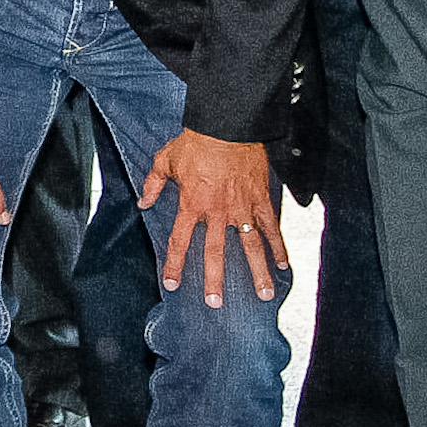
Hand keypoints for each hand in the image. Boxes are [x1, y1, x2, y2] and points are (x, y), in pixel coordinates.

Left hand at [139, 130, 286, 307]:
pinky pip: (271, 227)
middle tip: (216, 303)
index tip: (172, 284)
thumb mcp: (165, 159)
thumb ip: (153, 184)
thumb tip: (142, 201)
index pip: (179, 241)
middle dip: (214, 280)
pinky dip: (278, 246)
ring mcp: (241, 207)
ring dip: (256, 272)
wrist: (227, 123)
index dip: (174, 264)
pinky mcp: (261, 199)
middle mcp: (216, 211)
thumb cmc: (196, 141)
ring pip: (250, 246)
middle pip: (215, 252)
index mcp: (191, 204)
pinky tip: (284, 265)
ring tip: (262, 294)